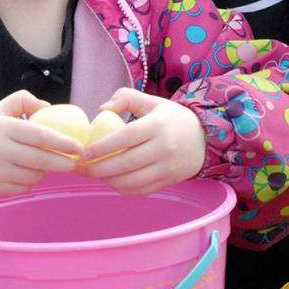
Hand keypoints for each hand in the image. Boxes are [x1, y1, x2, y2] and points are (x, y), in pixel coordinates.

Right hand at [0, 91, 83, 197]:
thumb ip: (23, 101)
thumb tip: (48, 107)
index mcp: (3, 128)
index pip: (40, 136)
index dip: (63, 142)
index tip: (78, 146)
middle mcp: (0, 150)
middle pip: (41, 159)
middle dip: (63, 162)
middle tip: (75, 161)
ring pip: (35, 175)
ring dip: (45, 171)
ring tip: (44, 163)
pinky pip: (24, 187)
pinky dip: (31, 181)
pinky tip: (28, 173)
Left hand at [80, 88, 206, 195]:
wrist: (206, 139)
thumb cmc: (173, 119)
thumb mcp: (153, 102)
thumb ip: (127, 98)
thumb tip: (102, 109)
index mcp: (157, 125)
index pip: (124, 138)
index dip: (101, 147)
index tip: (84, 152)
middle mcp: (163, 148)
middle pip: (125, 163)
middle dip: (99, 168)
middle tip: (83, 167)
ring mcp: (167, 168)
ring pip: (131, 181)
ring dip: (109, 180)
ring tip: (96, 174)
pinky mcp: (168, 181)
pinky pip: (140, 190)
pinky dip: (123, 188)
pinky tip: (113, 181)